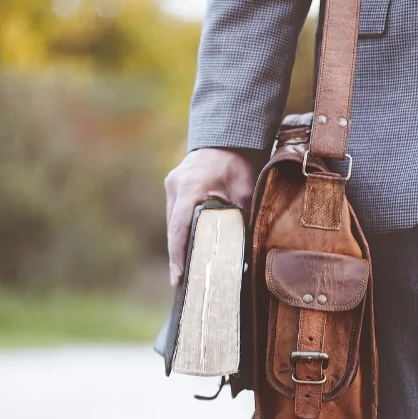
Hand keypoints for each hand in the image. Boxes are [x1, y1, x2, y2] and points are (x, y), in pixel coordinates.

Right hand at [164, 147, 262, 285]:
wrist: (228, 137)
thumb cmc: (238, 163)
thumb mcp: (245, 189)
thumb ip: (241, 216)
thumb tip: (245, 248)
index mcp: (191, 187)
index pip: (179, 227)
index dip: (177, 254)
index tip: (177, 277)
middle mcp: (176, 186)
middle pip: (174, 228)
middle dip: (178, 255)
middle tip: (185, 281)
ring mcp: (172, 185)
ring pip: (173, 222)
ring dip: (180, 243)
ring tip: (186, 270)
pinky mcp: (174, 186)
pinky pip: (176, 214)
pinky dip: (182, 230)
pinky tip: (190, 247)